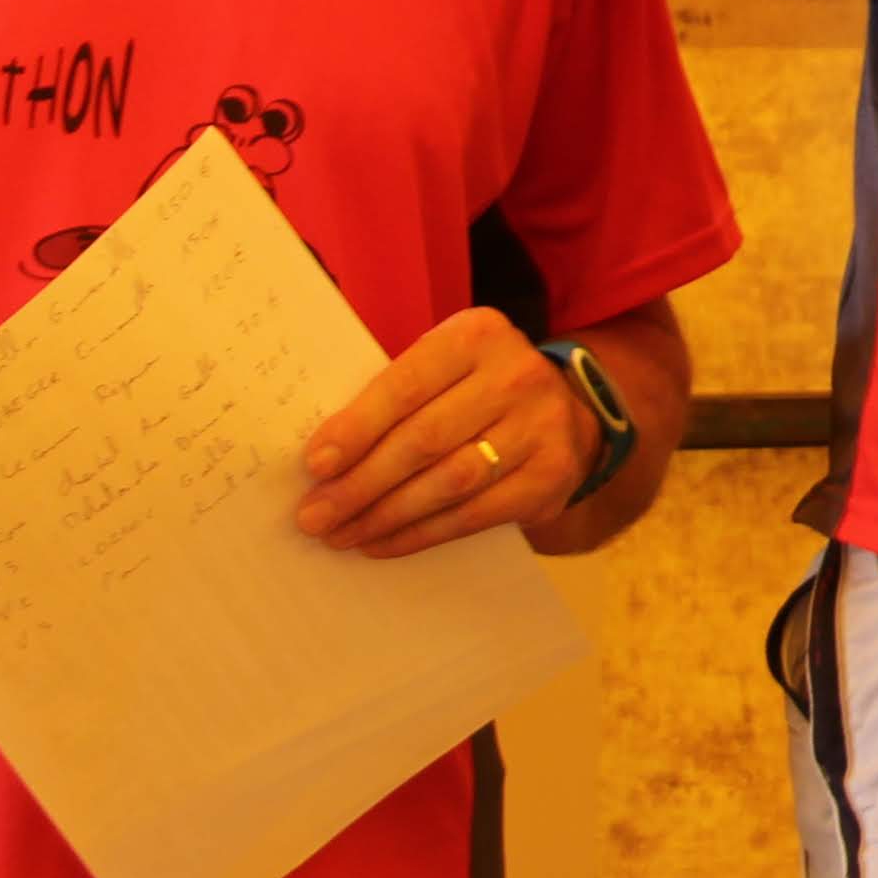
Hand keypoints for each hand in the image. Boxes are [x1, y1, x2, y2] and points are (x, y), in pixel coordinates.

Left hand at [297, 309, 588, 557]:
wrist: (564, 411)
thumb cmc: (476, 389)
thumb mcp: (444, 366)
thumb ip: (395, 396)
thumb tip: (325, 458)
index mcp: (478, 335)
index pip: (406, 385)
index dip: (357, 428)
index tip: (315, 466)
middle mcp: (516, 375)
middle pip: (424, 439)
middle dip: (361, 483)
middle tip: (314, 516)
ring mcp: (541, 427)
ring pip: (448, 482)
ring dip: (386, 515)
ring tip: (342, 534)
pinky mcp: (550, 477)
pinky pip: (473, 514)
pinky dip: (421, 533)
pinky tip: (383, 543)